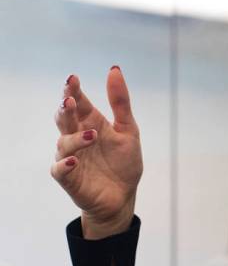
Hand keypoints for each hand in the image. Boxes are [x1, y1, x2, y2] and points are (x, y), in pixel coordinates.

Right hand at [50, 67, 142, 238]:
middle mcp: (77, 137)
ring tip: (92, 135)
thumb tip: (114, 69)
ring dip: (75, 138)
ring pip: (63, 142)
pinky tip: (75, 160)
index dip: (73, 90)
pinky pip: (60, 169)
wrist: (123, 196)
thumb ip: (121, 102)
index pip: (78, 101)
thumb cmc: (123, 162)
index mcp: (90, 122)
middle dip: (65, 108)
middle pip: (64, 118)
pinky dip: (66, 164)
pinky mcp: (69, 177)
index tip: (73, 79)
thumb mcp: (128, 130)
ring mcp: (71, 157)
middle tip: (70, 100)